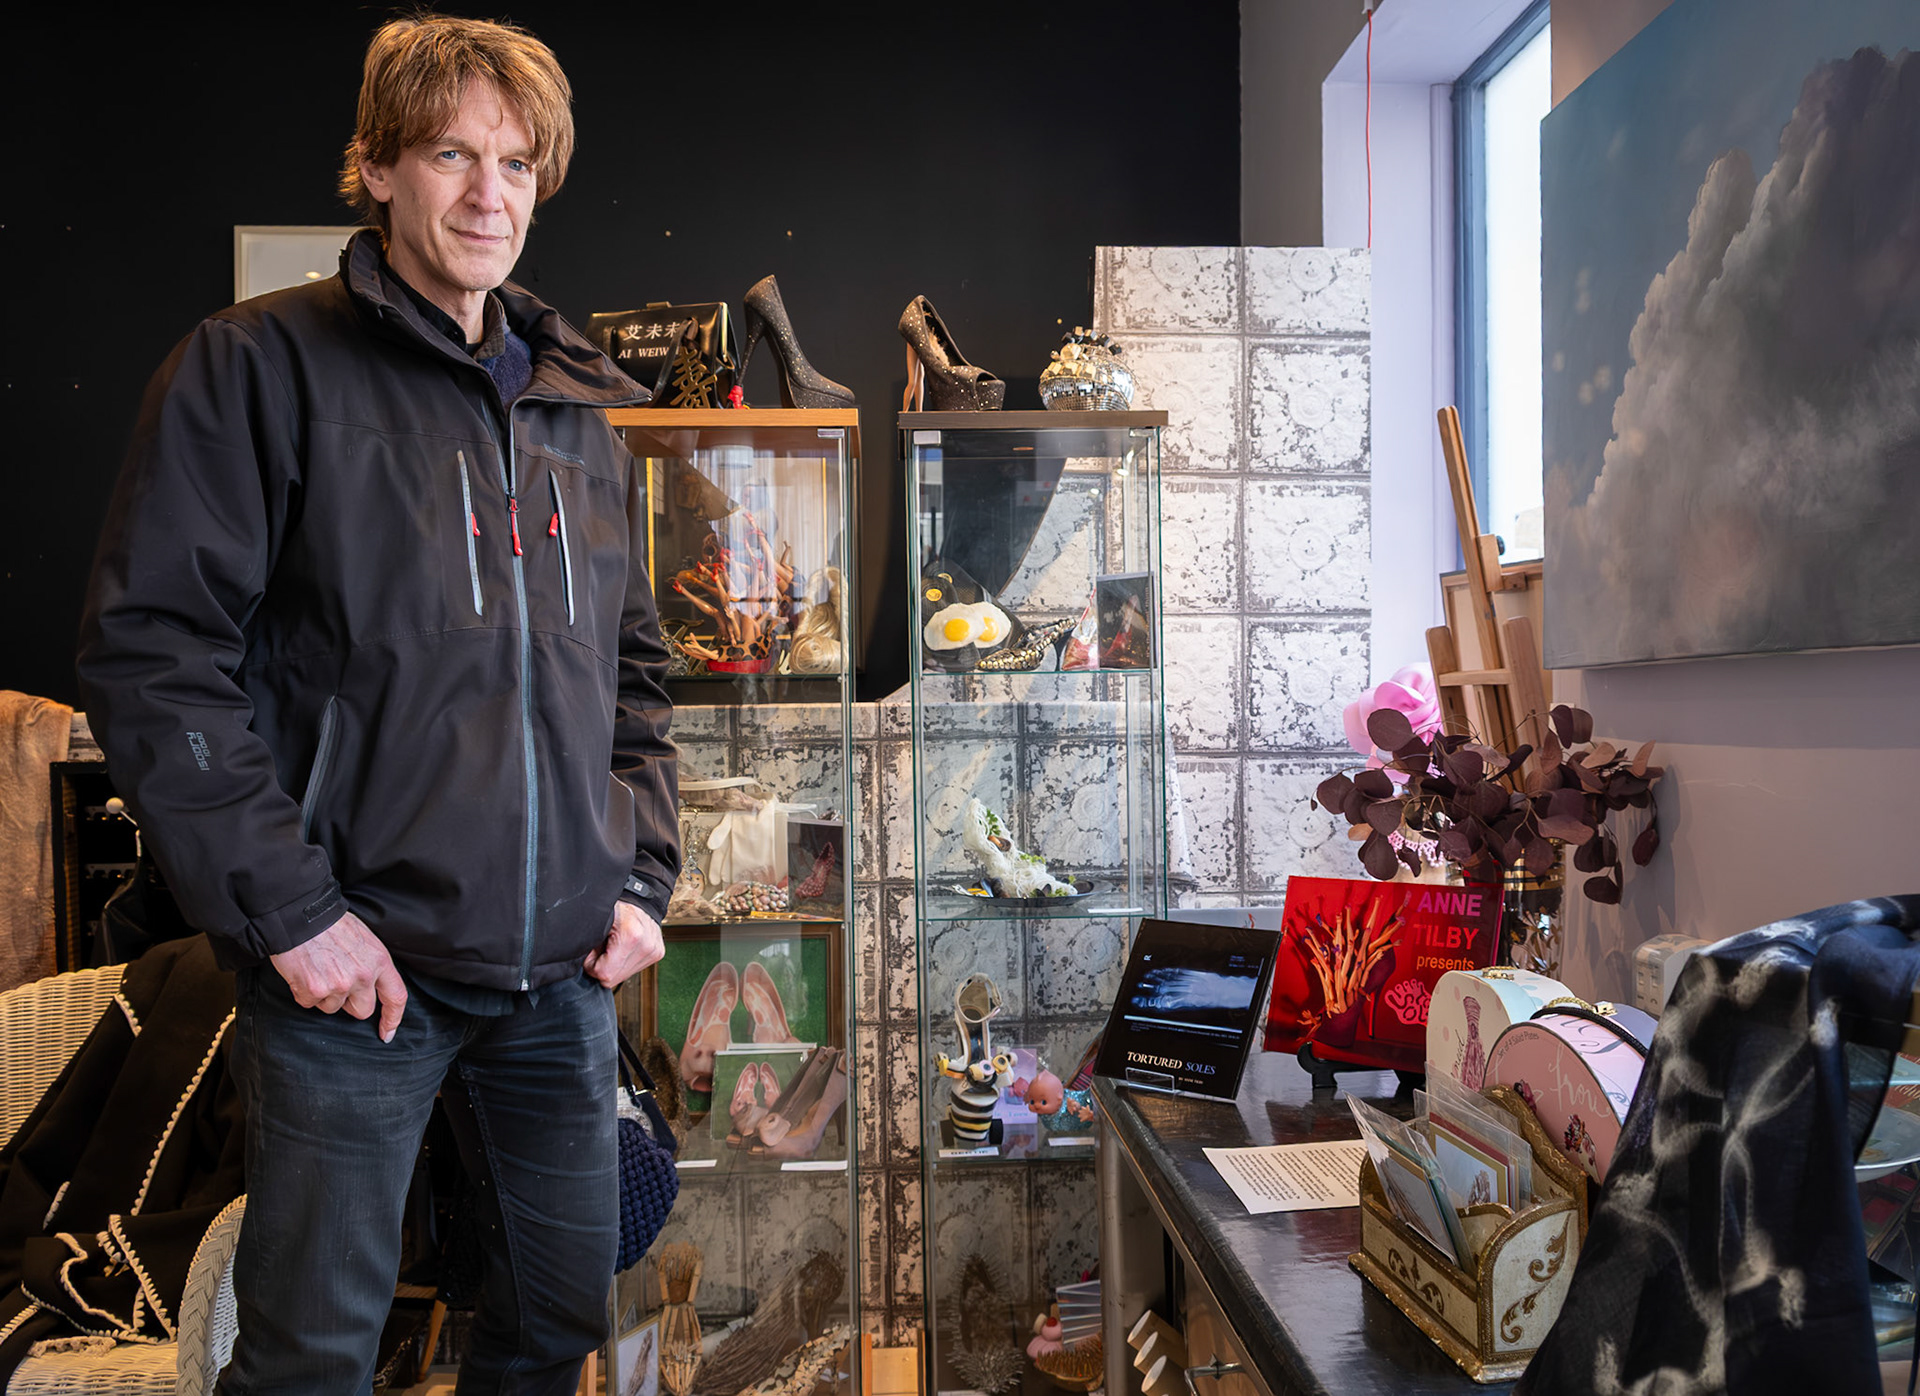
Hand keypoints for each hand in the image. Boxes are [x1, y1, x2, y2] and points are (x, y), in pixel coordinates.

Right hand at [270, 911, 407, 1041]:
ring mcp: (338, 985)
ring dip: (324, 995)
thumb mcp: (364, 939)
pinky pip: (309, 1003)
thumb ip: (372, 964)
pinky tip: (304, 972)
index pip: (396, 997)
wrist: (299, 916)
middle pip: (362, 1011)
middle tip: (336, 982)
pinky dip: (304, 992)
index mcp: (379, 961)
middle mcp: (362, 976)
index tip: (386, 1033)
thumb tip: (373, 987)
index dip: (392, 1019)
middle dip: (350, 1004)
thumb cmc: (330, 924)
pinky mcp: (314, 991)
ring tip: (318, 969)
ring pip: (332, 1008)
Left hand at [584, 900, 664, 988]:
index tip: (592, 953)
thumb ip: (587, 944)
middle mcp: (646, 945)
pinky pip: (633, 970)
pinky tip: (624, 949)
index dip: (592, 966)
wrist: (641, 899)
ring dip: (614, 966)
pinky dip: (625, 962)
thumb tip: (583, 962)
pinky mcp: (658, 953)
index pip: (605, 974)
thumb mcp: (596, 922)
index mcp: (631, 936)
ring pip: (623, 976)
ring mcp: (654, 951)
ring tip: (614, 947)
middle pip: (614, 978)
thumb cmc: (617, 907)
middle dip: (603, 967)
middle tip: (602, 949)